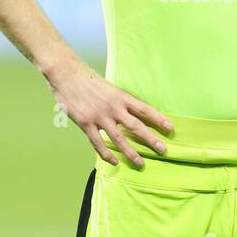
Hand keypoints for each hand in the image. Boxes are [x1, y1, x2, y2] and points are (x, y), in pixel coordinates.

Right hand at [48, 59, 171, 168]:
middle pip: (136, 126)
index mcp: (120, 96)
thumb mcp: (108, 87)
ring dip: (131, 152)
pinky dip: (106, 154)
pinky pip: (98, 143)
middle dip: (151, 139)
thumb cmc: (87, 78)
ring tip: (141, 163)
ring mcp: (99, 116)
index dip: (158, 119)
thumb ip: (118, 100)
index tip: (170, 128)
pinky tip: (114, 162)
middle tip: (163, 150)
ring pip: (119, 138)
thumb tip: (131, 112)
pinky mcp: (85, 123)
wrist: (66, 74)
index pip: (144, 109)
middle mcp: (113, 107)